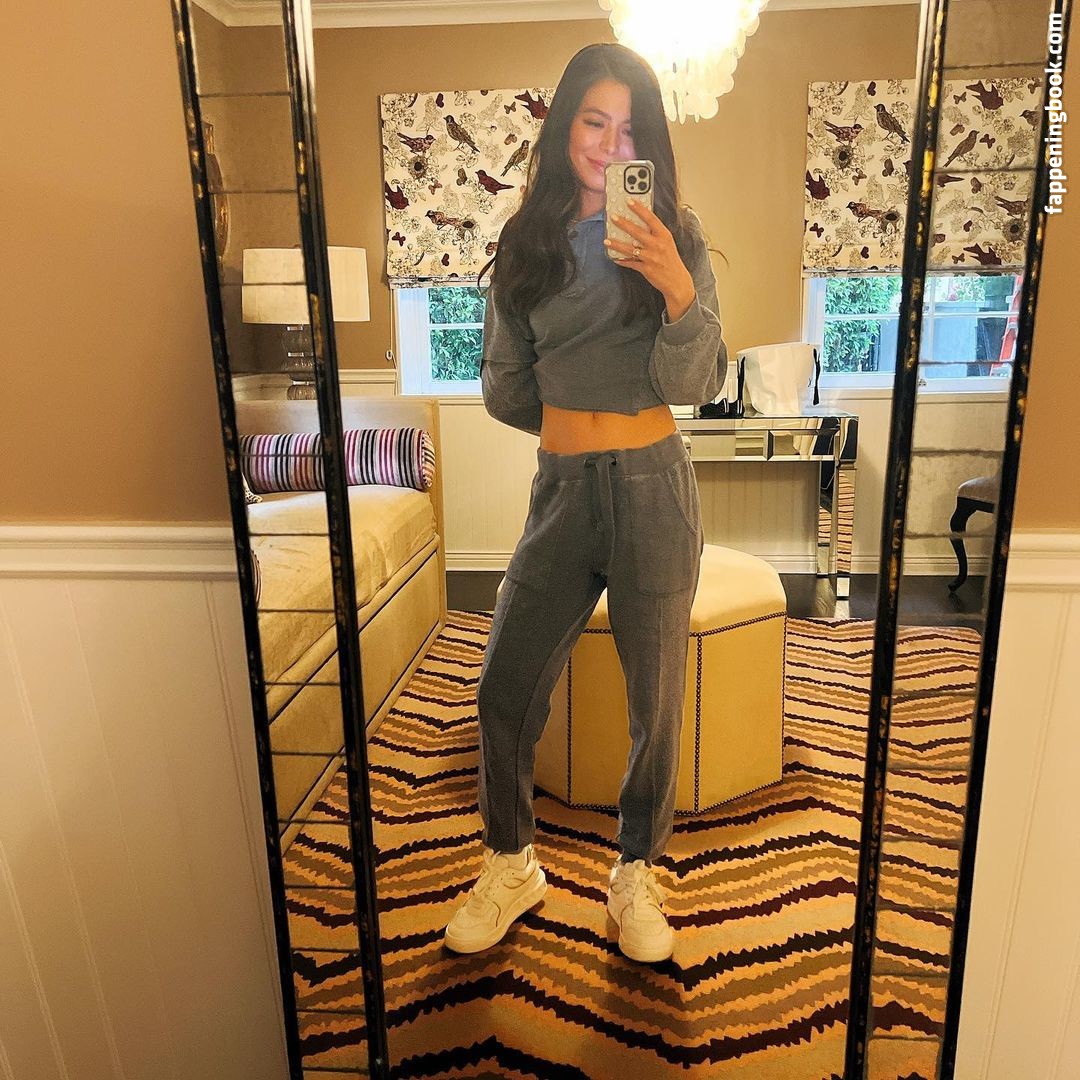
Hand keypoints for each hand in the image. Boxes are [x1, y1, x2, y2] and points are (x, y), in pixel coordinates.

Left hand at [604, 199, 695, 318]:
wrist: (677, 280)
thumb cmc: (671, 260)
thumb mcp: (667, 243)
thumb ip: (655, 233)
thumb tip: (640, 224)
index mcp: (664, 235)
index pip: (651, 218)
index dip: (639, 209)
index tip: (629, 201)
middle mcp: (658, 245)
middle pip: (637, 231)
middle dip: (623, 223)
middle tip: (613, 217)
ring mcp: (651, 257)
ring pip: (630, 248)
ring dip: (616, 244)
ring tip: (607, 240)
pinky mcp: (646, 269)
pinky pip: (630, 263)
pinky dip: (621, 260)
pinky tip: (614, 257)